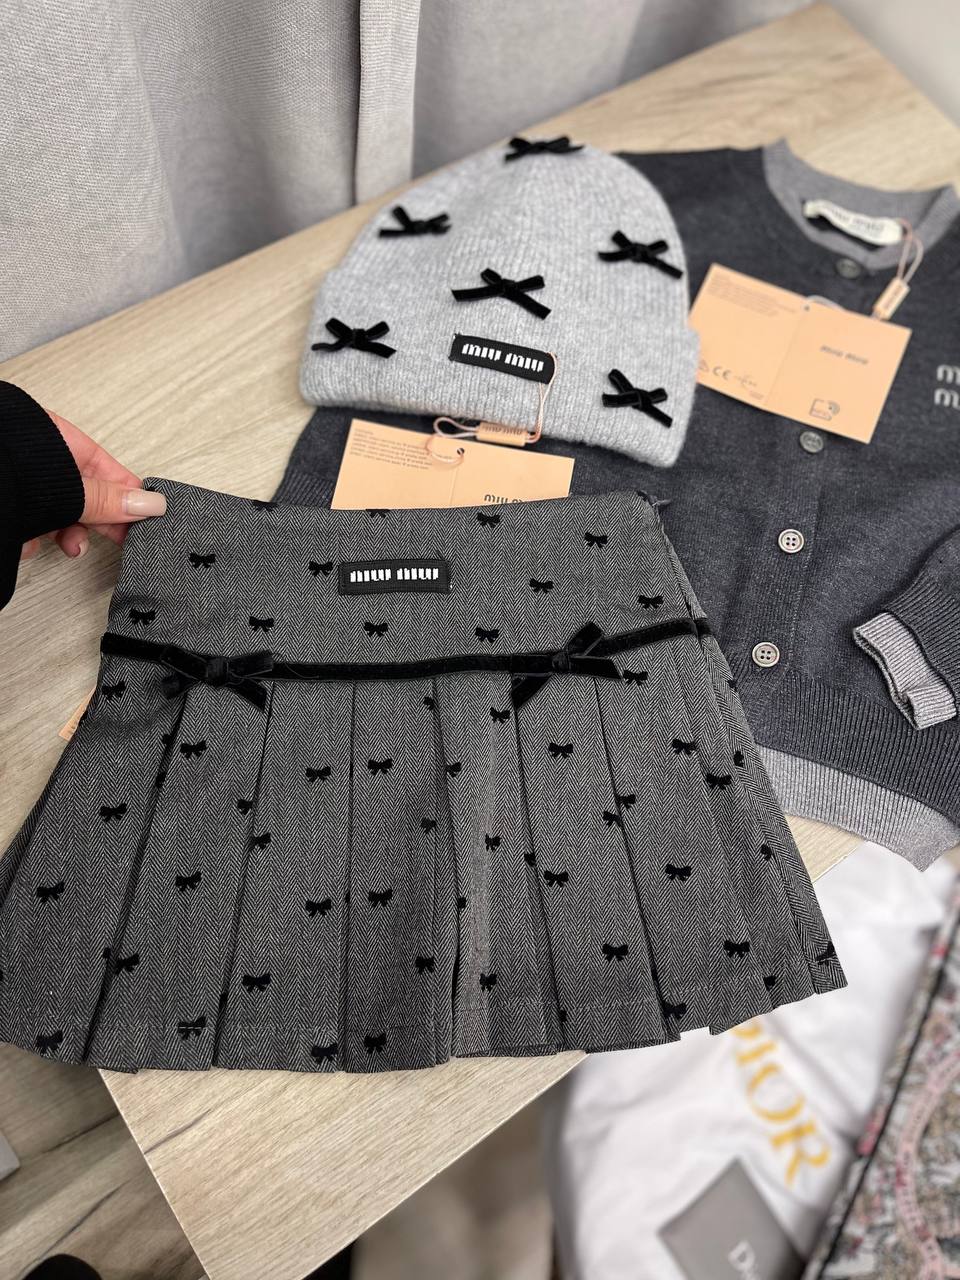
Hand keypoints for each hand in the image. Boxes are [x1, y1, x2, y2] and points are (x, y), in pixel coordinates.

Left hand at [20, 411, 166, 560]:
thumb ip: (106, 499)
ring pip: (59, 516)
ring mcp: (23, 486)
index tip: (147, 519)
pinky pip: (30, 527)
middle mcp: (43, 462)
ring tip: (70, 547)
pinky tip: (27, 543)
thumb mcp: (67, 487)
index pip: (109, 470)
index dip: (130, 496)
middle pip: (86, 496)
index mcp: (62, 441)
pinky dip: (31, 539)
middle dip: (98, 522)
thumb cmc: (1, 466)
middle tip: (120, 541)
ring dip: (67, 536)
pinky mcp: (8, 509)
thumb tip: (150, 504)